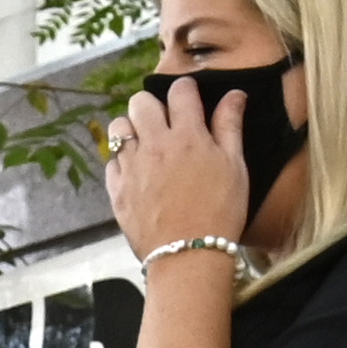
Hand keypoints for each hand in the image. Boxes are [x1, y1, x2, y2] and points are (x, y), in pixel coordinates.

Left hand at [104, 66, 261, 262]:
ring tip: (146, 146)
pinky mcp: (116, 189)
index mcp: (188, 135)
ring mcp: (132, 166)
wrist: (188, 257)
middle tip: (164, 125)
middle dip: (153, 106)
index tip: (190, 100)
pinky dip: (122, 162)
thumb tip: (235, 94)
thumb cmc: (220, 213)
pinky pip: (111, 161)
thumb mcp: (235, 168)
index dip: (186, 90)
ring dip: (131, 130)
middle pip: (141, 101)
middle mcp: (155, 144)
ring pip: (119, 127)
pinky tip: (138, 174)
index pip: (180, 90)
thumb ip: (230, 127)